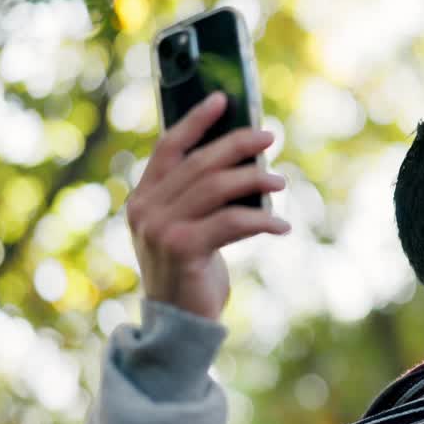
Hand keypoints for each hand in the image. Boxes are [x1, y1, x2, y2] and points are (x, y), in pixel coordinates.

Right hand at [125, 92, 289, 321]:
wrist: (177, 323)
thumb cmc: (190, 270)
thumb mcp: (187, 227)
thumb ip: (198, 196)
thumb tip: (244, 159)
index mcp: (142, 197)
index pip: (168, 147)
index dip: (196, 120)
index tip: (223, 100)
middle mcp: (145, 209)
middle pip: (200, 163)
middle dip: (238, 145)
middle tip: (269, 138)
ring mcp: (161, 229)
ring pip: (218, 187)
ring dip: (255, 179)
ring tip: (280, 180)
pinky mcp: (184, 248)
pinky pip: (232, 221)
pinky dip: (262, 220)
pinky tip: (281, 225)